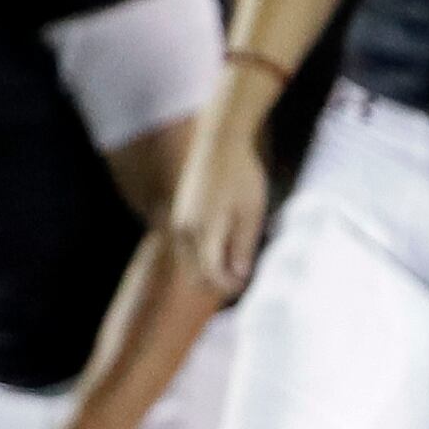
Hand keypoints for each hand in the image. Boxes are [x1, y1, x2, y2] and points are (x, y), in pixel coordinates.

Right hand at [169, 97, 273, 294]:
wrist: (219, 141)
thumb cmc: (242, 175)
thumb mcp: (251, 211)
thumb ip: (243, 245)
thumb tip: (239, 275)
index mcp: (204, 231)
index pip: (211, 274)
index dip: (228, 286)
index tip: (245, 285)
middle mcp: (183, 231)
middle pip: (194, 275)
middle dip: (215, 283)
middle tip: (241, 279)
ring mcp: (177, 223)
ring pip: (187, 263)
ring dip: (206, 270)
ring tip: (235, 262)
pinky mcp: (178, 215)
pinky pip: (184, 249)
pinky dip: (200, 256)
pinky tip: (223, 246)